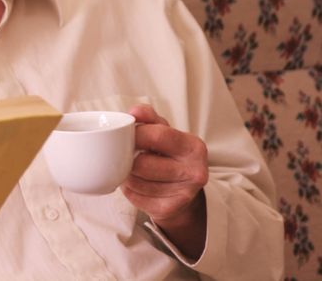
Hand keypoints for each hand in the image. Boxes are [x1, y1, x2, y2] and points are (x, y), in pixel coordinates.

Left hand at [123, 104, 207, 257]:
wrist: (183, 191)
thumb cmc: (168, 154)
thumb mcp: (164, 131)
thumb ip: (149, 117)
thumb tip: (135, 112)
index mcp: (194, 147)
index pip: (156, 135)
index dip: (134, 134)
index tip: (127, 136)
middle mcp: (195, 172)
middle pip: (142, 163)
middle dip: (128, 158)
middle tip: (129, 155)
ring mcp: (183, 194)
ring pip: (135, 181)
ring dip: (126, 174)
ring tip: (134, 170)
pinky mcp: (168, 210)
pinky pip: (134, 197)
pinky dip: (129, 189)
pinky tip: (138, 184)